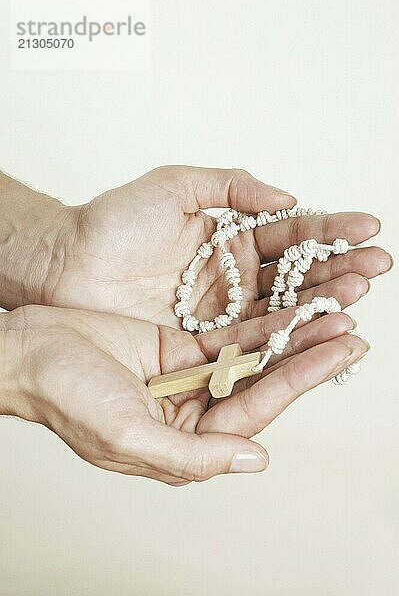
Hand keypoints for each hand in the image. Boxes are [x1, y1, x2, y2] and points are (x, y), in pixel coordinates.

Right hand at [0, 305, 367, 484]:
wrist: (28, 352)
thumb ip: (193, 456)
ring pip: (249, 354)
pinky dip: (254, 319)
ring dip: (287, 332)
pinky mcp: (177, 347)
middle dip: (306, 354)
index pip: (256, 409)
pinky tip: (284, 302)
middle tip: (350, 327)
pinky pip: (224, 332)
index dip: (300, 378)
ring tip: (329, 307)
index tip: (341, 348)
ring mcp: (187, 377)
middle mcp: (193, 412)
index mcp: (185, 441)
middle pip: (262, 380)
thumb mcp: (127, 435)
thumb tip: (256, 461)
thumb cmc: (66, 398)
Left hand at [38, 166, 390, 326]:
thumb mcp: (174, 186)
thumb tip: (288, 197)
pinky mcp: (202, 340)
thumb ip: (231, 187)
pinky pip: (249, 338)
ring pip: (278, 306)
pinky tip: (314, 329)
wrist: (68, 266)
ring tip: (357, 294)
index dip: (328, 230)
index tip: (367, 228)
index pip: (288, 233)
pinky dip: (281, 335)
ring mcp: (219, 310)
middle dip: (336, 268)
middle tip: (376, 266)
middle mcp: (231, 275)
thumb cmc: (114, 221)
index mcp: (228, 235)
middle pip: (292, 273)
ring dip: (319, 301)